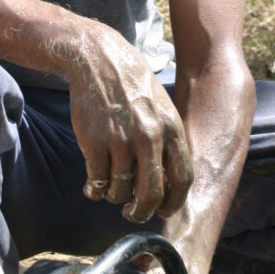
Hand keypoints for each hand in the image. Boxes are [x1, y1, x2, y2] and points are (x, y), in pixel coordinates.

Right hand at [67, 24, 192, 222]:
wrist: (100, 60)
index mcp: (171, 129)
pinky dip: (94, 190)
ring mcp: (120, 140)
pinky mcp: (94, 142)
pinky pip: (97, 181)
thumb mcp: (163, 109)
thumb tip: (170, 185)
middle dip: (141, 212)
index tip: (163, 211)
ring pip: (120, 190)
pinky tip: (93, 187)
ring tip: (111, 192)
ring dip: (115, 198)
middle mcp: (149, 137)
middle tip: (134, 213)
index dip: (173, 203)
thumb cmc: (134, 88)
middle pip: (151, 193)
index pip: (182, 180)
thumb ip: (169, 143)